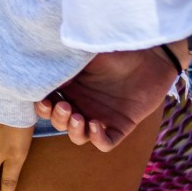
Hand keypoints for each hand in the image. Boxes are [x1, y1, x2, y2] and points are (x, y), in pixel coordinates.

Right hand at [35, 45, 180, 150]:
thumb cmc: (116, 47)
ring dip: (73, 130)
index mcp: (70, 86)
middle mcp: (82, 103)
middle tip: (64, 106)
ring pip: (77, 135)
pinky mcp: (120, 126)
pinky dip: (97, 138)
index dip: (41, 105)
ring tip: (78, 117)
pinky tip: (96, 124)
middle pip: (59, 121)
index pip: (47, 102)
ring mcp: (100, 115)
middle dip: (56, 118)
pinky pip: (104, 143)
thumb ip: (64, 58)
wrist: (150, 54)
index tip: (43, 98)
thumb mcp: (85, 50)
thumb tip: (41, 60)